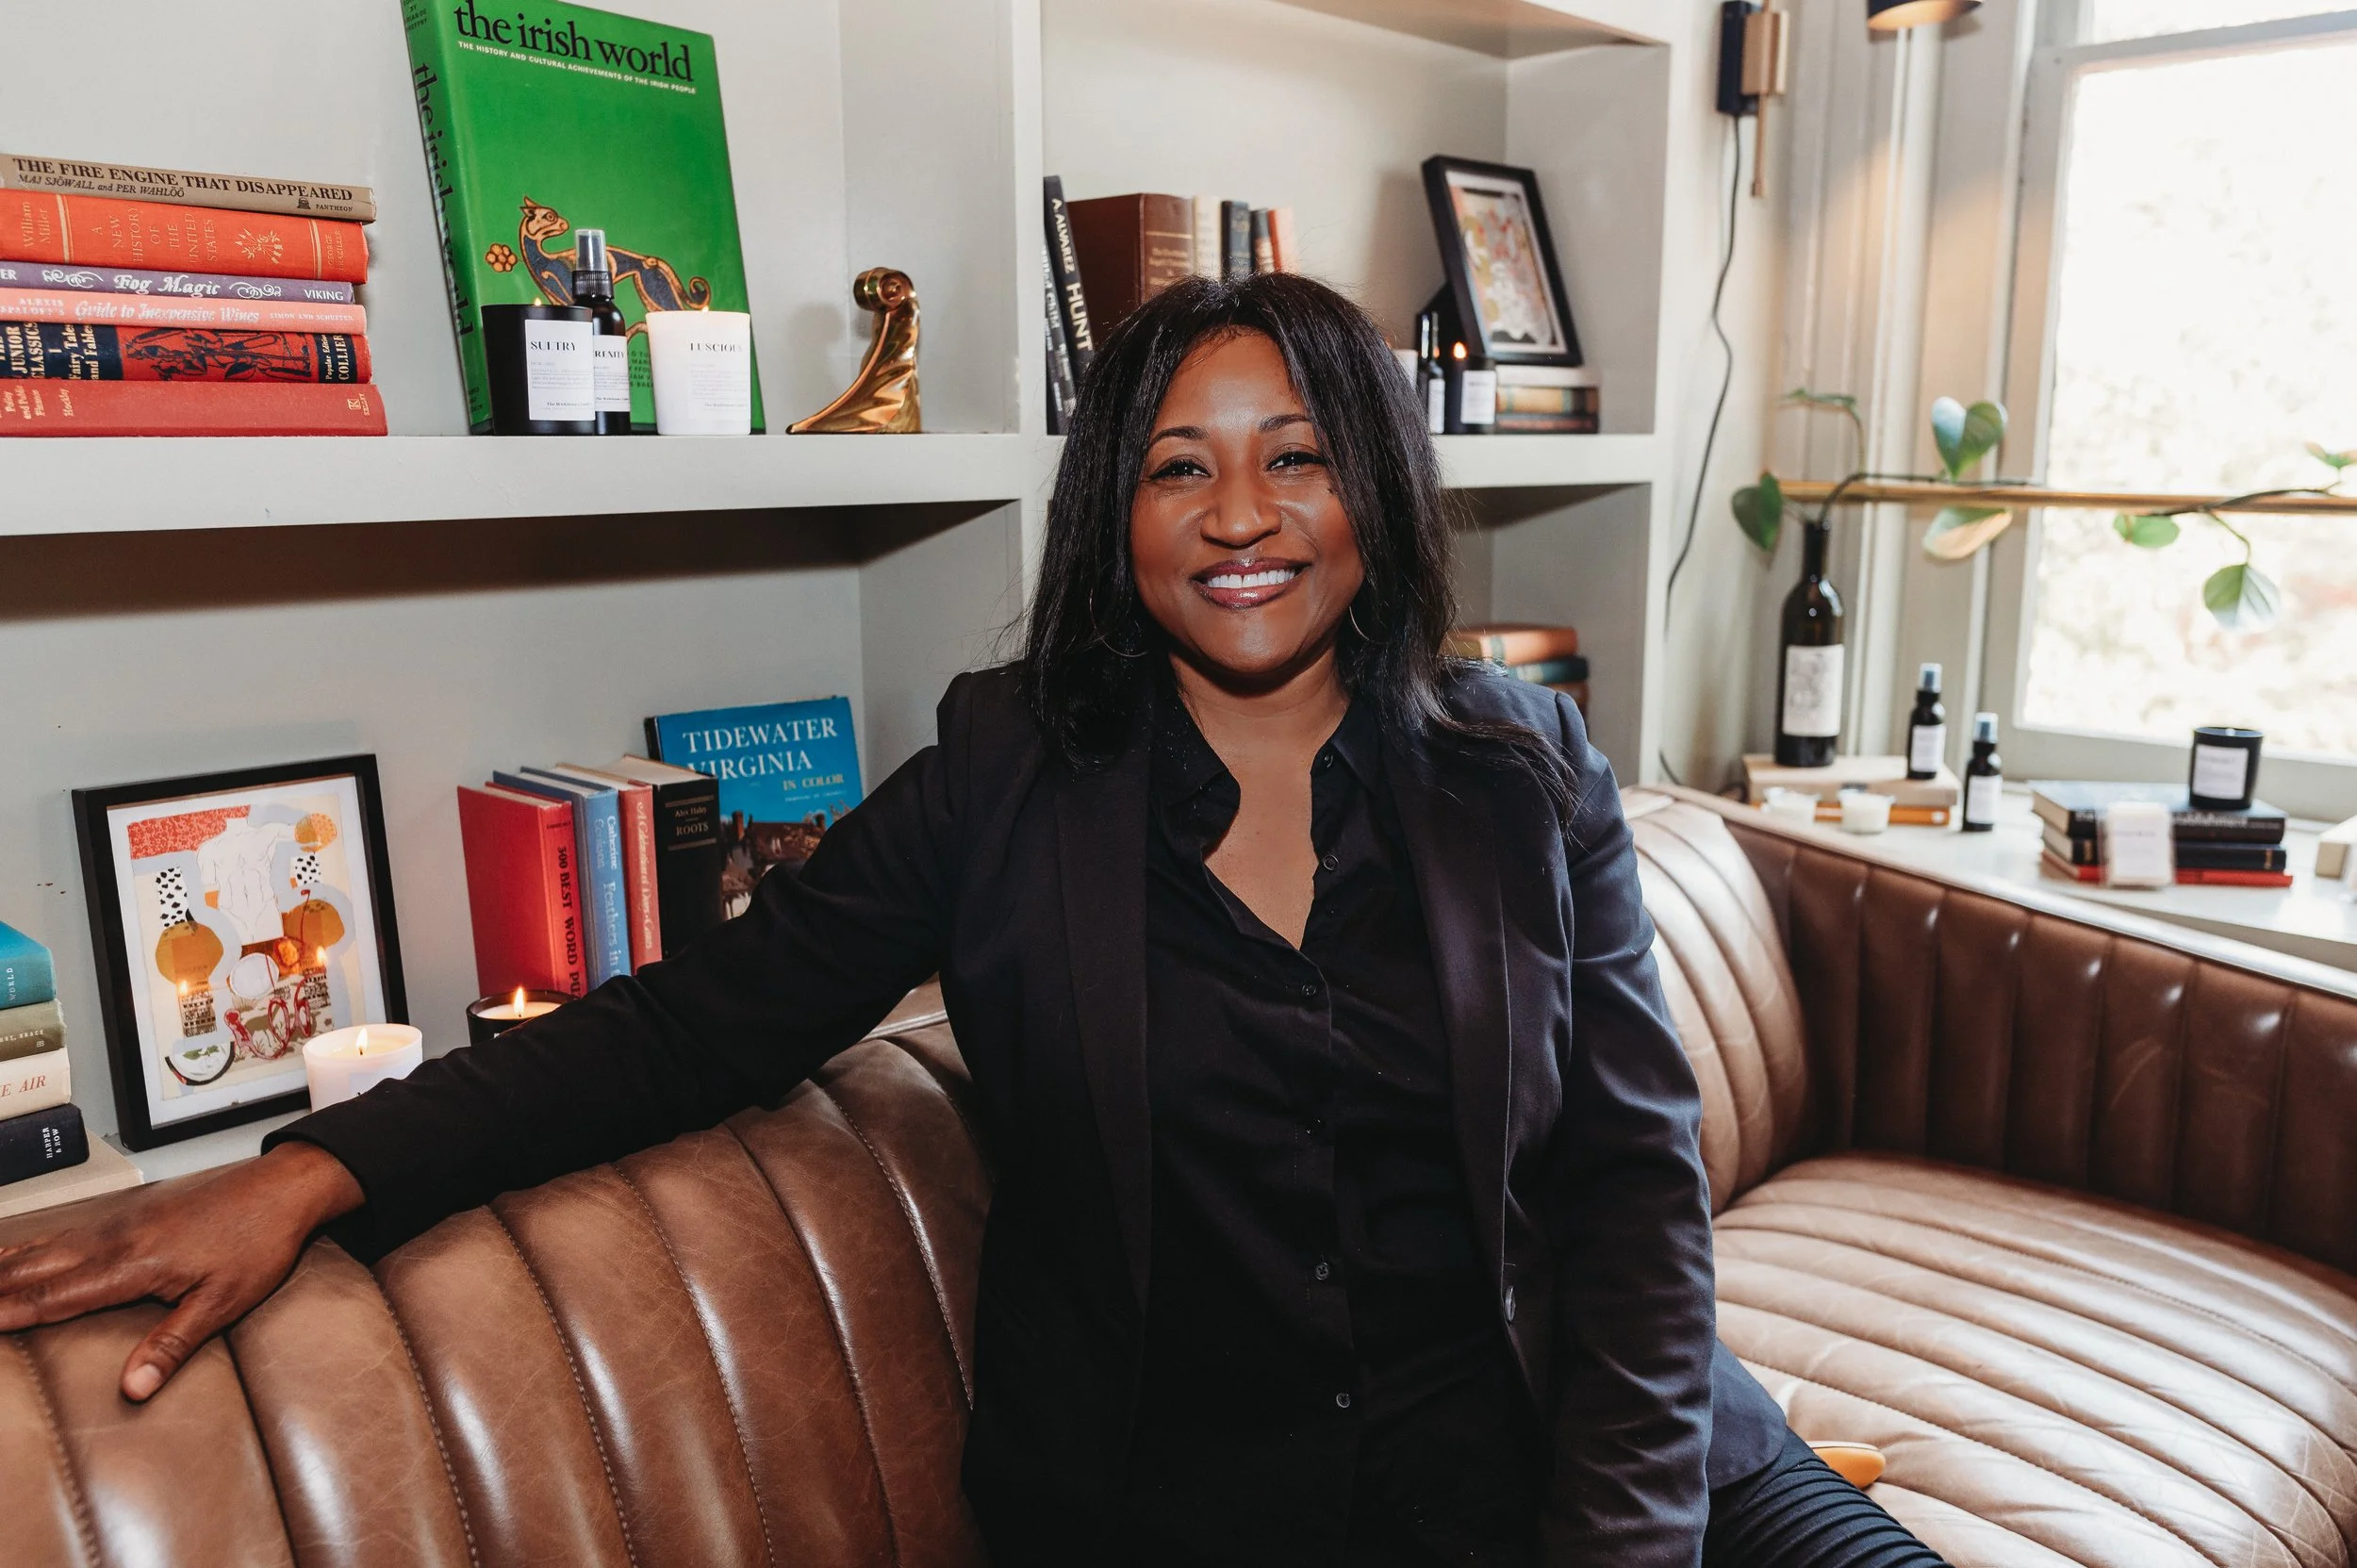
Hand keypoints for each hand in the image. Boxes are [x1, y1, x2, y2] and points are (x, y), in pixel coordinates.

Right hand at [0, 1140, 362, 1400]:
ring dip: (2, 1266)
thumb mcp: (225, 1301)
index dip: (8, 1312)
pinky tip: (14, 1254)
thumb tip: (132, 1389)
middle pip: (35, 1269)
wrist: (283, 1187)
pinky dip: (28, 1246)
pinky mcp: (129, 1214)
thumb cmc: (259, 1244)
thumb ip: (173, 1344)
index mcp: (132, 1264)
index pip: (55, 1295)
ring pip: (44, 1247)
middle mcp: (114, 1239)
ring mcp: (119, 1222)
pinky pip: (64, 1233)